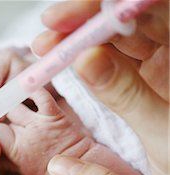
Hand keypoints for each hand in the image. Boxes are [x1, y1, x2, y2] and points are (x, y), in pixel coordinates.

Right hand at [32, 0, 168, 174]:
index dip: (101, 9)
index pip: (145, 11)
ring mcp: (151, 74)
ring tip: (43, 50)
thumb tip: (86, 59)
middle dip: (81, 25)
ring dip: (74, 43)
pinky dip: (77, 64)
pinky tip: (58, 63)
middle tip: (46, 34)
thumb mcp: (164, 136)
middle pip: (122, 23)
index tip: (62, 18)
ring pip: (109, 43)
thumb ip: (127, 94)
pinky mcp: (133, 91)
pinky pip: (103, 67)